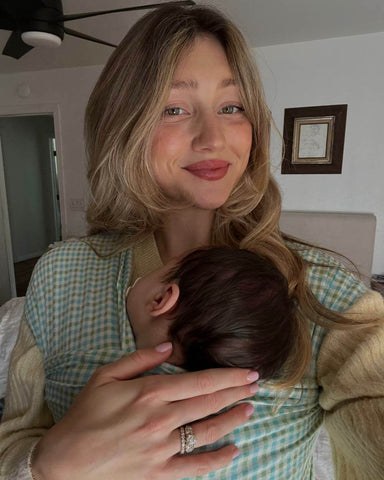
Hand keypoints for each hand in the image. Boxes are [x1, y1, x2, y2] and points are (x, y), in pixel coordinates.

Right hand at [31, 343, 257, 479]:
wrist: (65, 460)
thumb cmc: (85, 413)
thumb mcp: (105, 375)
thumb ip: (139, 359)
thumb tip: (168, 346)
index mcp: (149, 392)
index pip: (200, 382)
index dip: (229, 377)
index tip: (248, 372)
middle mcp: (160, 419)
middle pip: (209, 403)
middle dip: (237, 392)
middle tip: (256, 386)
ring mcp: (161, 448)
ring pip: (207, 432)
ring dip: (232, 420)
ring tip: (250, 410)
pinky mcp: (157, 472)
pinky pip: (194, 466)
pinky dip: (217, 460)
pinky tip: (233, 450)